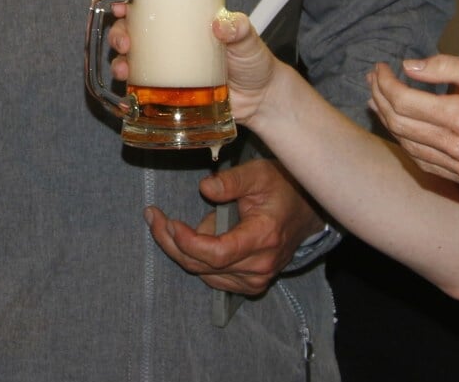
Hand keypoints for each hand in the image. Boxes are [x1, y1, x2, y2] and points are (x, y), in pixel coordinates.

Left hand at [144, 158, 323, 294]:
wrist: (305, 212)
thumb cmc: (281, 189)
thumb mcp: (258, 174)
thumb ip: (231, 181)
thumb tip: (204, 188)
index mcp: (263, 238)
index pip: (217, 253)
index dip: (188, 242)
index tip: (168, 222)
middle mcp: (260, 266)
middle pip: (202, 265)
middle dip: (171, 242)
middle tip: (153, 217)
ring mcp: (255, 280)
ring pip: (202, 273)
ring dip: (181, 249)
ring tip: (173, 221)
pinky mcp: (250, 284)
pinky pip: (211, 277)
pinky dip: (196, 258)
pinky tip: (195, 235)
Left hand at [370, 54, 458, 187]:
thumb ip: (446, 68)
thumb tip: (409, 66)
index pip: (404, 101)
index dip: (385, 83)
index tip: (380, 67)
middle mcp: (457, 147)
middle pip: (399, 124)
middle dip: (379, 98)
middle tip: (373, 79)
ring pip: (407, 146)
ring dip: (388, 121)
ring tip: (379, 99)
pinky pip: (424, 163)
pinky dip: (407, 143)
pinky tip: (401, 127)